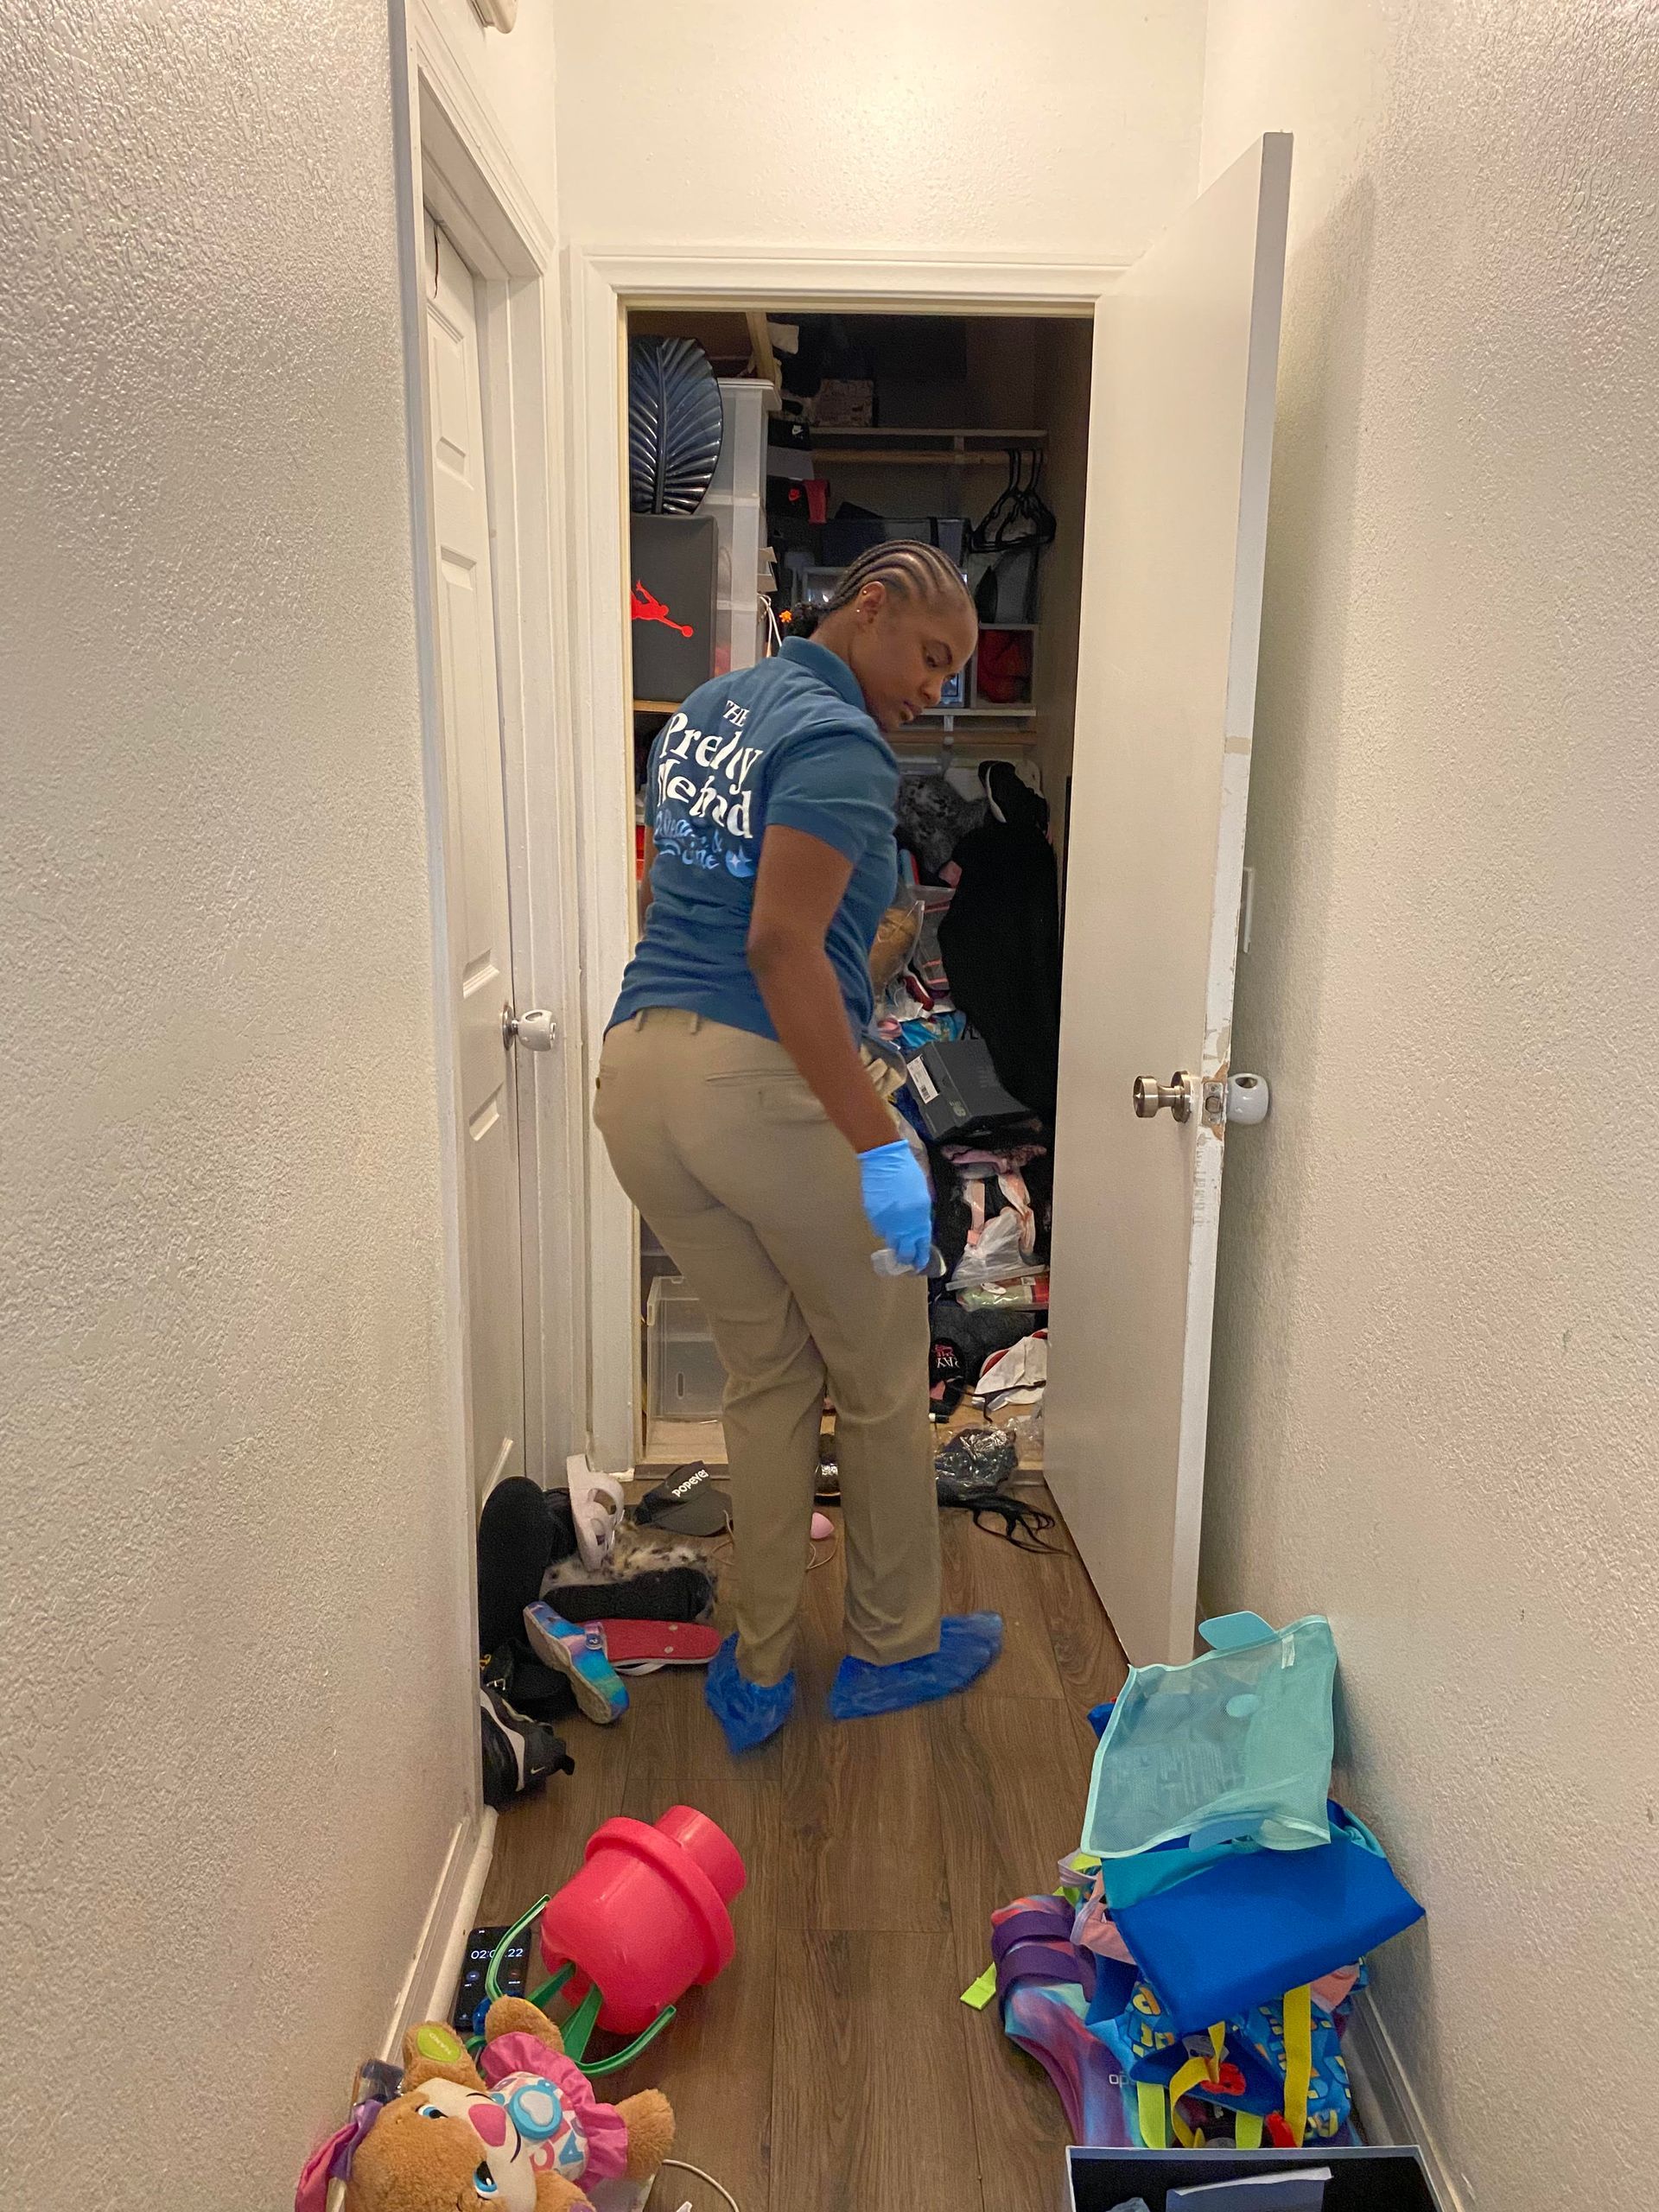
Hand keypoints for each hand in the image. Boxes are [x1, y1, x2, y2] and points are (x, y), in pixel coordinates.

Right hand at [857, 1139, 932, 1273]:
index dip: (920, 1257)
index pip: (920, 1246)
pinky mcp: (872, 1216)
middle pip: (902, 1251)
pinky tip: (887, 1218)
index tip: (919, 1264)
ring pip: (889, 1240)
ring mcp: (885, 1222)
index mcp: (918, 1219)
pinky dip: (884, 1228)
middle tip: (906, 1259)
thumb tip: (917, 1231)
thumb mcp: (922, 1196)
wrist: (885, 1161)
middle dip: (905, 1257)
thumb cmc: (908, 1174)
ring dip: (894, 1239)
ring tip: (896, 1232)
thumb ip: (920, 1217)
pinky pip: (879, 1229)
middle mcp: (902, 1225)